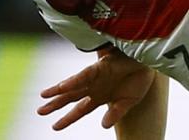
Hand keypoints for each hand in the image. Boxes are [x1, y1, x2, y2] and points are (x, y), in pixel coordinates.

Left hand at [38, 47, 155, 129]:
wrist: (149, 61)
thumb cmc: (139, 78)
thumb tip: (104, 125)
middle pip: (71, 97)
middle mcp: (94, 87)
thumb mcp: (129, 101)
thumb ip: (116, 113)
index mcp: (100, 97)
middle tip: (40, 111)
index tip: (55, 127)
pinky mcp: (101, 66)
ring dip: (59, 90)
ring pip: (73, 85)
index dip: (68, 118)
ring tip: (44, 96)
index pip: (80, 110)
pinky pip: (84, 74)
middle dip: (55, 104)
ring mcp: (96, 76)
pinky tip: (63, 86)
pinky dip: (74, 81)